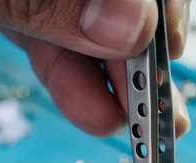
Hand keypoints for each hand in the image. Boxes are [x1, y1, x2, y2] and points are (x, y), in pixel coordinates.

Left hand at [0, 0, 190, 136]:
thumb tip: (123, 21)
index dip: (141, 1)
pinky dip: (68, 67)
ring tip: (128, 118)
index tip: (150, 49)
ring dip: (108, 64)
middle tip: (153, 97)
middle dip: (134, 35)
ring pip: (78, 3)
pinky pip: (43, 22)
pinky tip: (89, 105)